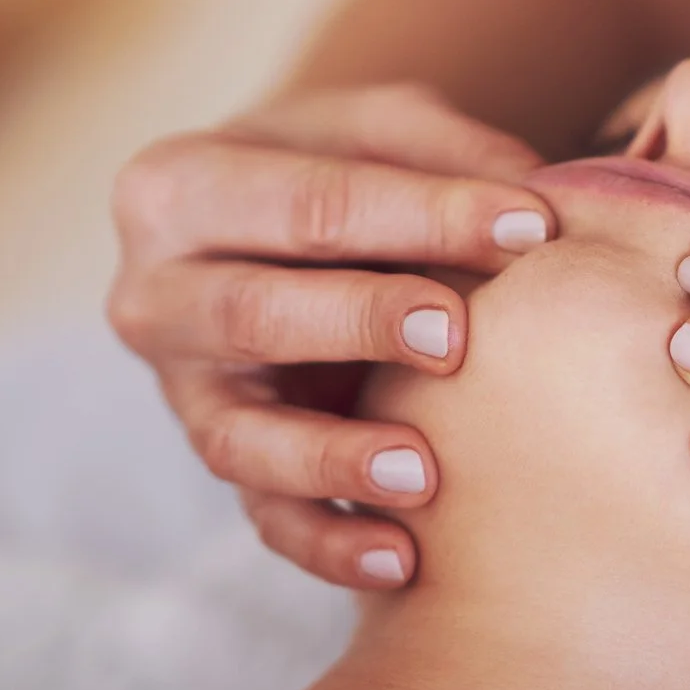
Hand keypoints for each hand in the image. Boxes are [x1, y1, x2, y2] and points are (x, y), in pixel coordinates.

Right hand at [108, 83, 555, 587]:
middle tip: (457, 336)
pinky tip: (402, 560)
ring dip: (333, 459)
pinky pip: (263, 517)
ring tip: (426, 476)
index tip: (532, 224)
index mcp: (179, 185)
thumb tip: (533, 203)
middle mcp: (156, 294)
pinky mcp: (222, 459)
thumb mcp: (383, 128)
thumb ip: (448, 151)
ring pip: (238, 437)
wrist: (283, 229)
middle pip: (251, 314)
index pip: (306, 202)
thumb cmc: (343, 165)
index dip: (422, 213)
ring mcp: (182, 390)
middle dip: (359, 323)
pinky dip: (329, 542)